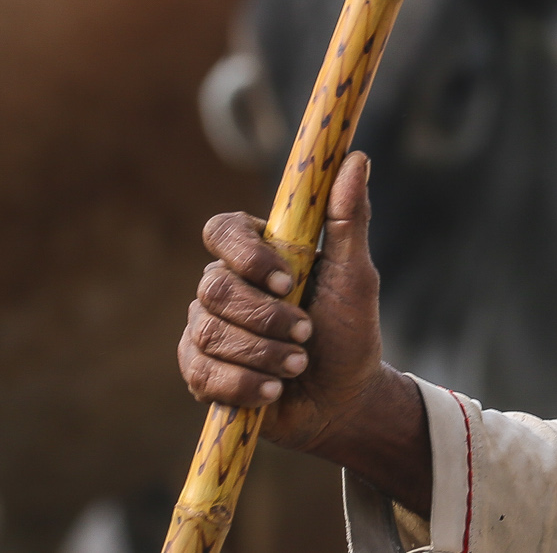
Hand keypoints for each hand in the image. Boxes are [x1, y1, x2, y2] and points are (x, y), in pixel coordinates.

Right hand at [178, 151, 431, 512]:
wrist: (344, 399)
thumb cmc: (349, 330)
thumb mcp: (355, 275)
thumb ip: (349, 219)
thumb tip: (356, 158)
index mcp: (256, 252)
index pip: (221, 231)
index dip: (246, 256)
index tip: (287, 281)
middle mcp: (225, 284)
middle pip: (215, 288)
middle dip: (265, 318)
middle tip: (305, 335)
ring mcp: (207, 328)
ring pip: (208, 332)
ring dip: (261, 353)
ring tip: (297, 365)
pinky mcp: (201, 371)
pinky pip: (200, 372)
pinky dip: (241, 384)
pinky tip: (271, 390)